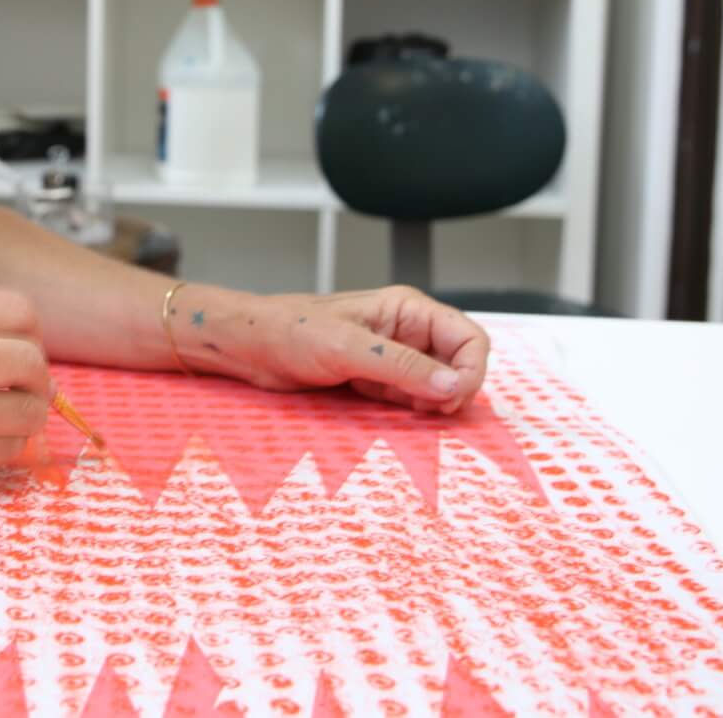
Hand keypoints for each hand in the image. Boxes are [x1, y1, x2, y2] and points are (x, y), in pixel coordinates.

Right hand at [0, 290, 49, 488]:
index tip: (21, 341)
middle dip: (36, 373)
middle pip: (30, 362)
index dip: (29, 328)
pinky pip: (4, 450)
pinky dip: (8, 442)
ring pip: (27, 412)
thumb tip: (24, 342)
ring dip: (27, 411)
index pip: (17, 311)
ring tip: (9, 409)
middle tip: (23, 380)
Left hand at [177, 285, 490, 413]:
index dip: (471, 369)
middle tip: (433, 411)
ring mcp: (393, 358)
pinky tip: (394, 413)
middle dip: (454, 390)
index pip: (468, 337)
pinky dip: (412, 411)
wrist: (250, 348)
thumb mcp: (347, 348)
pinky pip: (410, 399)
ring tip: (410, 411)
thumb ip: (402, 366)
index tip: (453, 397)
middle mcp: (406, 332)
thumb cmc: (290, 330)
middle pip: (459, 364)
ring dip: (432, 403)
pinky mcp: (376, 381)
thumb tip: (452, 385)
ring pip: (437, 386)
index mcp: (407, 309)